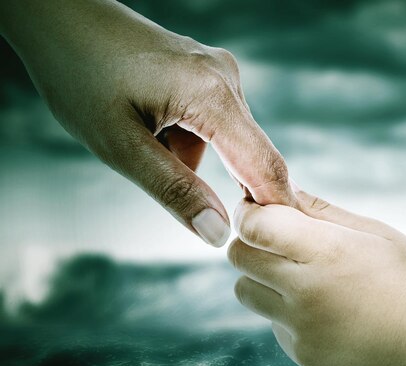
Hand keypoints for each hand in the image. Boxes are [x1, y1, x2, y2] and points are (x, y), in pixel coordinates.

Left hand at [0, 0, 295, 245]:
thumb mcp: (120, 145)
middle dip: (237, 191)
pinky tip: (154, 132)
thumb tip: (218, 233)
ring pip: (230, 142)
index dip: (278, 208)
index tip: (285, 242)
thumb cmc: (79, 74)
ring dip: (198, 162)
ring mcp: (218, 73)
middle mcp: (225, 79)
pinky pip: (214, 124)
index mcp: (211, 95)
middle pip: (254, 154)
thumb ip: (174, 190)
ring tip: (148, 148)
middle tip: (211, 222)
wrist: (60, 17)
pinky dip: (190, 142)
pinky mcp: (206, 74)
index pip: (263, 164)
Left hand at [227, 190, 405, 365]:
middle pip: (240, 256)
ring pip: (246, 290)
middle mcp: (306, 292)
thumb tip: (281, 192)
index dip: (249, 211)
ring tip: (299, 273)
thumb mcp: (372, 231)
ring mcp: (301, 328)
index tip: (259, 206)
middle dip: (251, 239)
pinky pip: (272, 320)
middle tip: (279, 236)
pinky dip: (283, 308)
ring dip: (260, 276)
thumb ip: (320, 211)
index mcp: (327, 252)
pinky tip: (322, 306)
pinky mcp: (302, 352)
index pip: (254, 225)